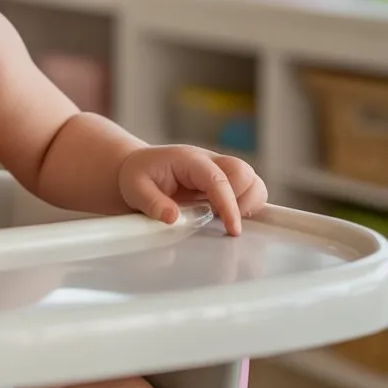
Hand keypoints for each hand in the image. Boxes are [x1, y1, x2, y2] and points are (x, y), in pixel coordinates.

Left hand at [118, 145, 267, 235]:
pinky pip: (248, 189)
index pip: (217, 177)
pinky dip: (248, 204)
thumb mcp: (135, 188)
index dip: (228, 203)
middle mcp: (208, 161)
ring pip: (252, 180)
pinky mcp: (224, 182)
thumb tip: (173, 217)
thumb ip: (152, 202)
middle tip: (222, 220)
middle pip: (243, 172)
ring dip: (248, 202)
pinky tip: (228, 217)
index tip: (232, 228)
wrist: (139, 169)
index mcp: (188, 160)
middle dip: (242, 199)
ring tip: (226, 219)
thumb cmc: (138, 176)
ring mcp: (218, 170)